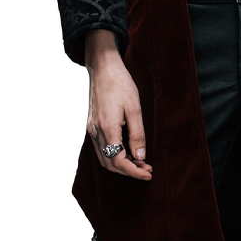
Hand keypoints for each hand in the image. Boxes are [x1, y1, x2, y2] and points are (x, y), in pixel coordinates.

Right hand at [82, 30, 152, 180]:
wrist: (103, 67)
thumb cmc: (120, 84)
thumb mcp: (135, 108)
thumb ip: (137, 134)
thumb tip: (140, 156)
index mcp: (107, 128)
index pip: (118, 161)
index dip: (134, 171)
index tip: (148, 173)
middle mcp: (96, 131)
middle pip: (109, 163)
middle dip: (129, 170)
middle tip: (147, 168)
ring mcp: (92, 129)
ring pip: (103, 157)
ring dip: (121, 164)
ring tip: (140, 161)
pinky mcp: (92, 125)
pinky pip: (101, 148)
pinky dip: (114, 155)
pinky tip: (127, 150)